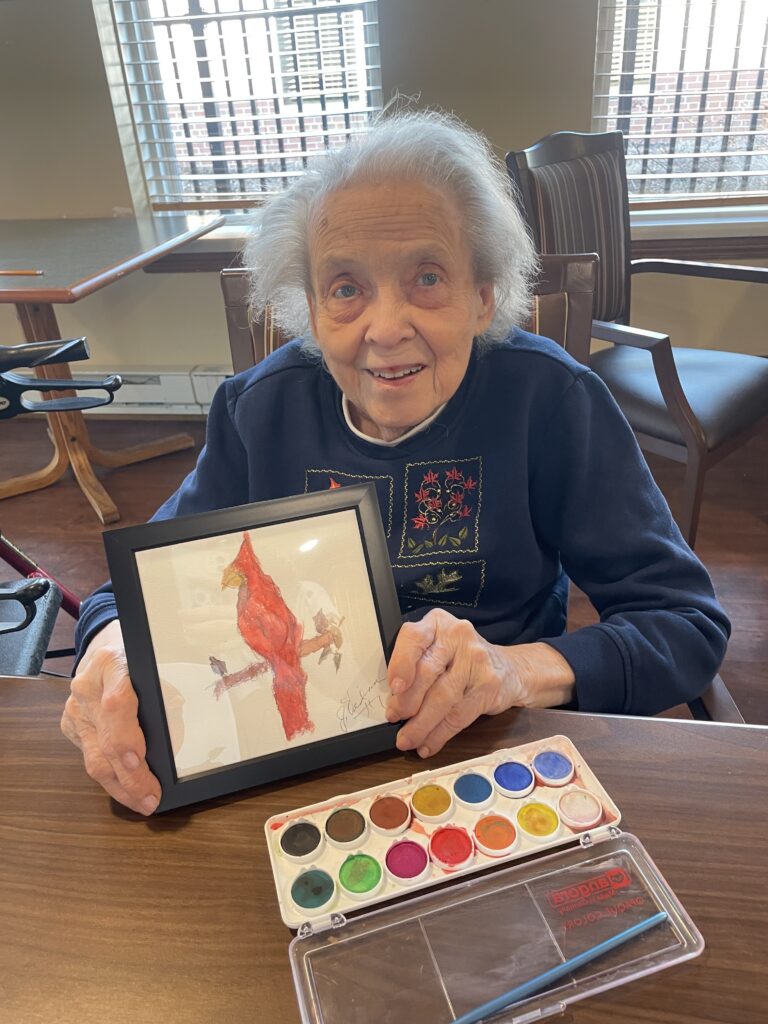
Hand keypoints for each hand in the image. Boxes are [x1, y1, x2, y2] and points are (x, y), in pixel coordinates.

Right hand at [61, 620, 160, 814]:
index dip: (126, 738)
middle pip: (105, 742)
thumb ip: (162, 693)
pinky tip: (125, 787)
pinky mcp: (70, 724)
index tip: (138, 761)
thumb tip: (178, 738)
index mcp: (113, 664)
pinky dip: (108, 775)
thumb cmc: (135, 653)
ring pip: (93, 759)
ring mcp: (75, 709)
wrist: (103, 642)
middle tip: (150, 799)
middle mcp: (87, 688)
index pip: (117, 705)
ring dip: (119, 786)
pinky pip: (88, 756)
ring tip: (141, 802)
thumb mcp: (154, 662)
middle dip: (129, 778)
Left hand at [386, 609, 574, 757]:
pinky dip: (439, 734)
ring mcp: (477, 661)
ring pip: (442, 698)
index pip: (414, 638)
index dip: (401, 664)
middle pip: (427, 672)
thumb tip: (392, 701)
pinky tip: (428, 744)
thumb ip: (415, 665)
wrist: (510, 669)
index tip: (393, 687)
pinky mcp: (489, 686)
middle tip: (395, 718)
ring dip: (420, 725)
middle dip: (407, 701)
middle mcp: (458, 637)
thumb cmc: (463, 660)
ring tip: (407, 739)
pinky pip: (458, 715)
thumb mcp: (438, 648)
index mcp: (438, 623)